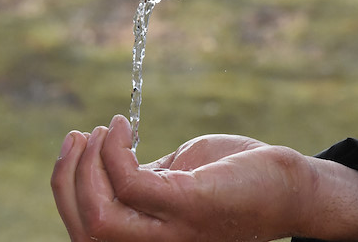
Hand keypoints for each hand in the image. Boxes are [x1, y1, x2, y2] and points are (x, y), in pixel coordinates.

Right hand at [51, 115, 357, 241]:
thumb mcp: (176, 182)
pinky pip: (131, 183)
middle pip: (85, 231)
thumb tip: (108, 160)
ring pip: (100, 216)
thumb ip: (143, 182)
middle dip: (67, 179)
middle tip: (77, 136)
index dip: (66, 192)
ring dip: (88, 165)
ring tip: (102, 129)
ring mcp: (173, 232)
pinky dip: (115, 149)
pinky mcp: (190, 206)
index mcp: (150, 240)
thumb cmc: (234, 181)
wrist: (291, 189)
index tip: (73, 147)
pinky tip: (124, 126)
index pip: (87, 234)